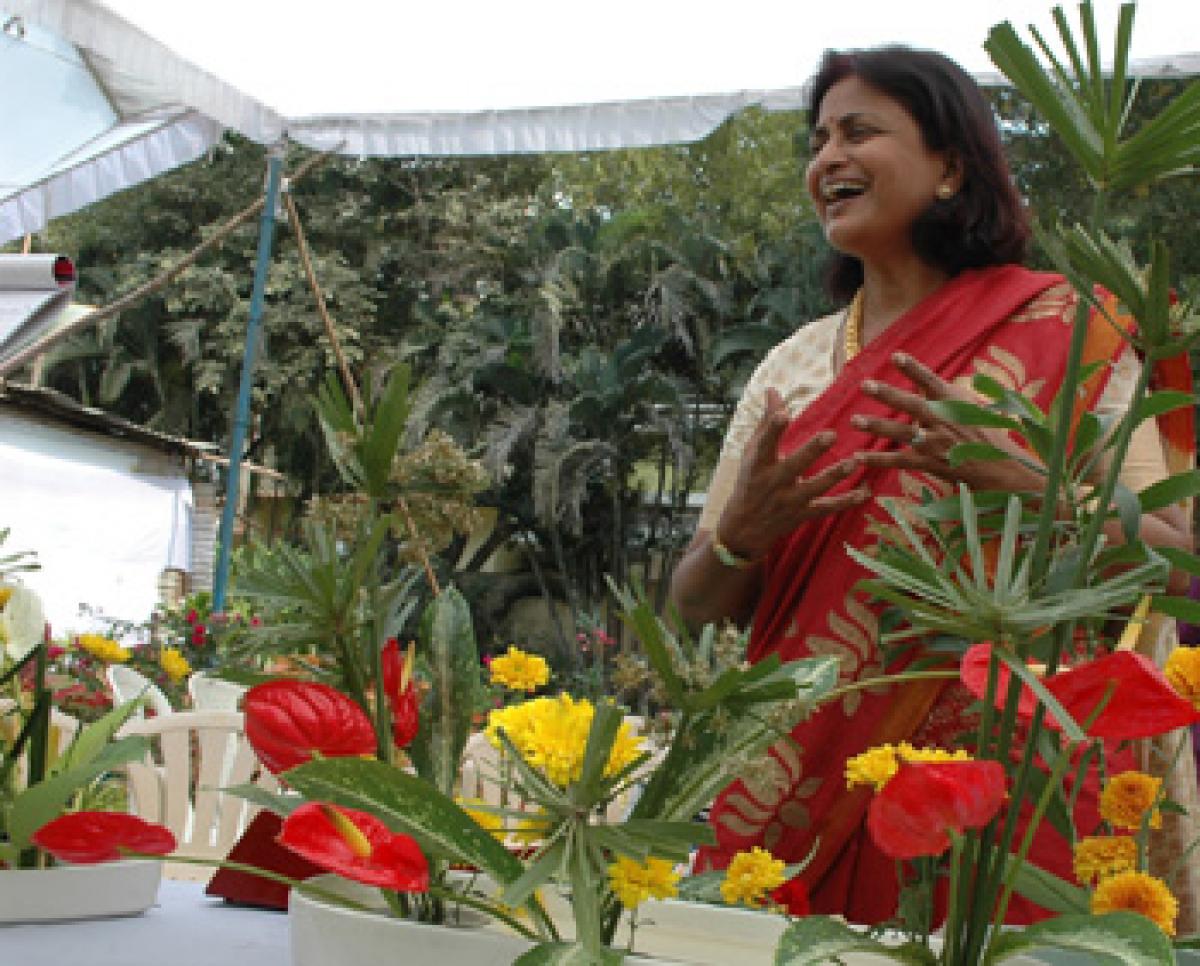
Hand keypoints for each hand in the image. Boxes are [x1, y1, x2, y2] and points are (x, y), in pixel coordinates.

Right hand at [716, 388, 869, 559]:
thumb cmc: (750, 481)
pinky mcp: (803, 515)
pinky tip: (865, 491)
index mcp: (758, 464)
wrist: (744, 528)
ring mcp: (789, 501)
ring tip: (854, 461)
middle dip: (812, 451)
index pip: (764, 444)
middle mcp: (773, 483)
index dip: (772, 429)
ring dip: (835, 475)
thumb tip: (773, 389)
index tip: (783, 414)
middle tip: (831, 434)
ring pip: (815, 488)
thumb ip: (766, 422)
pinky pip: (827, 508)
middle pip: (793, 466)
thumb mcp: (751, 453)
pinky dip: (846, 501)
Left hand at [850, 352, 1041, 491]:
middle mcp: (945, 421)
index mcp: (956, 403)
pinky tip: (860, 456)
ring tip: (854, 419)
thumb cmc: (989, 435)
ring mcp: (937, 443)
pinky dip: (879, 459)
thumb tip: (929, 382)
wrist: (1004, 469)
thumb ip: (948, 395)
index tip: (896, 355)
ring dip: (877, 426)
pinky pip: (900, 461)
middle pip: (912, 405)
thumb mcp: (973, 408)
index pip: (932, 381)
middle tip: (865, 385)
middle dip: (887, 394)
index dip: (913, 368)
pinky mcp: (931, 464)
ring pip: (902, 432)